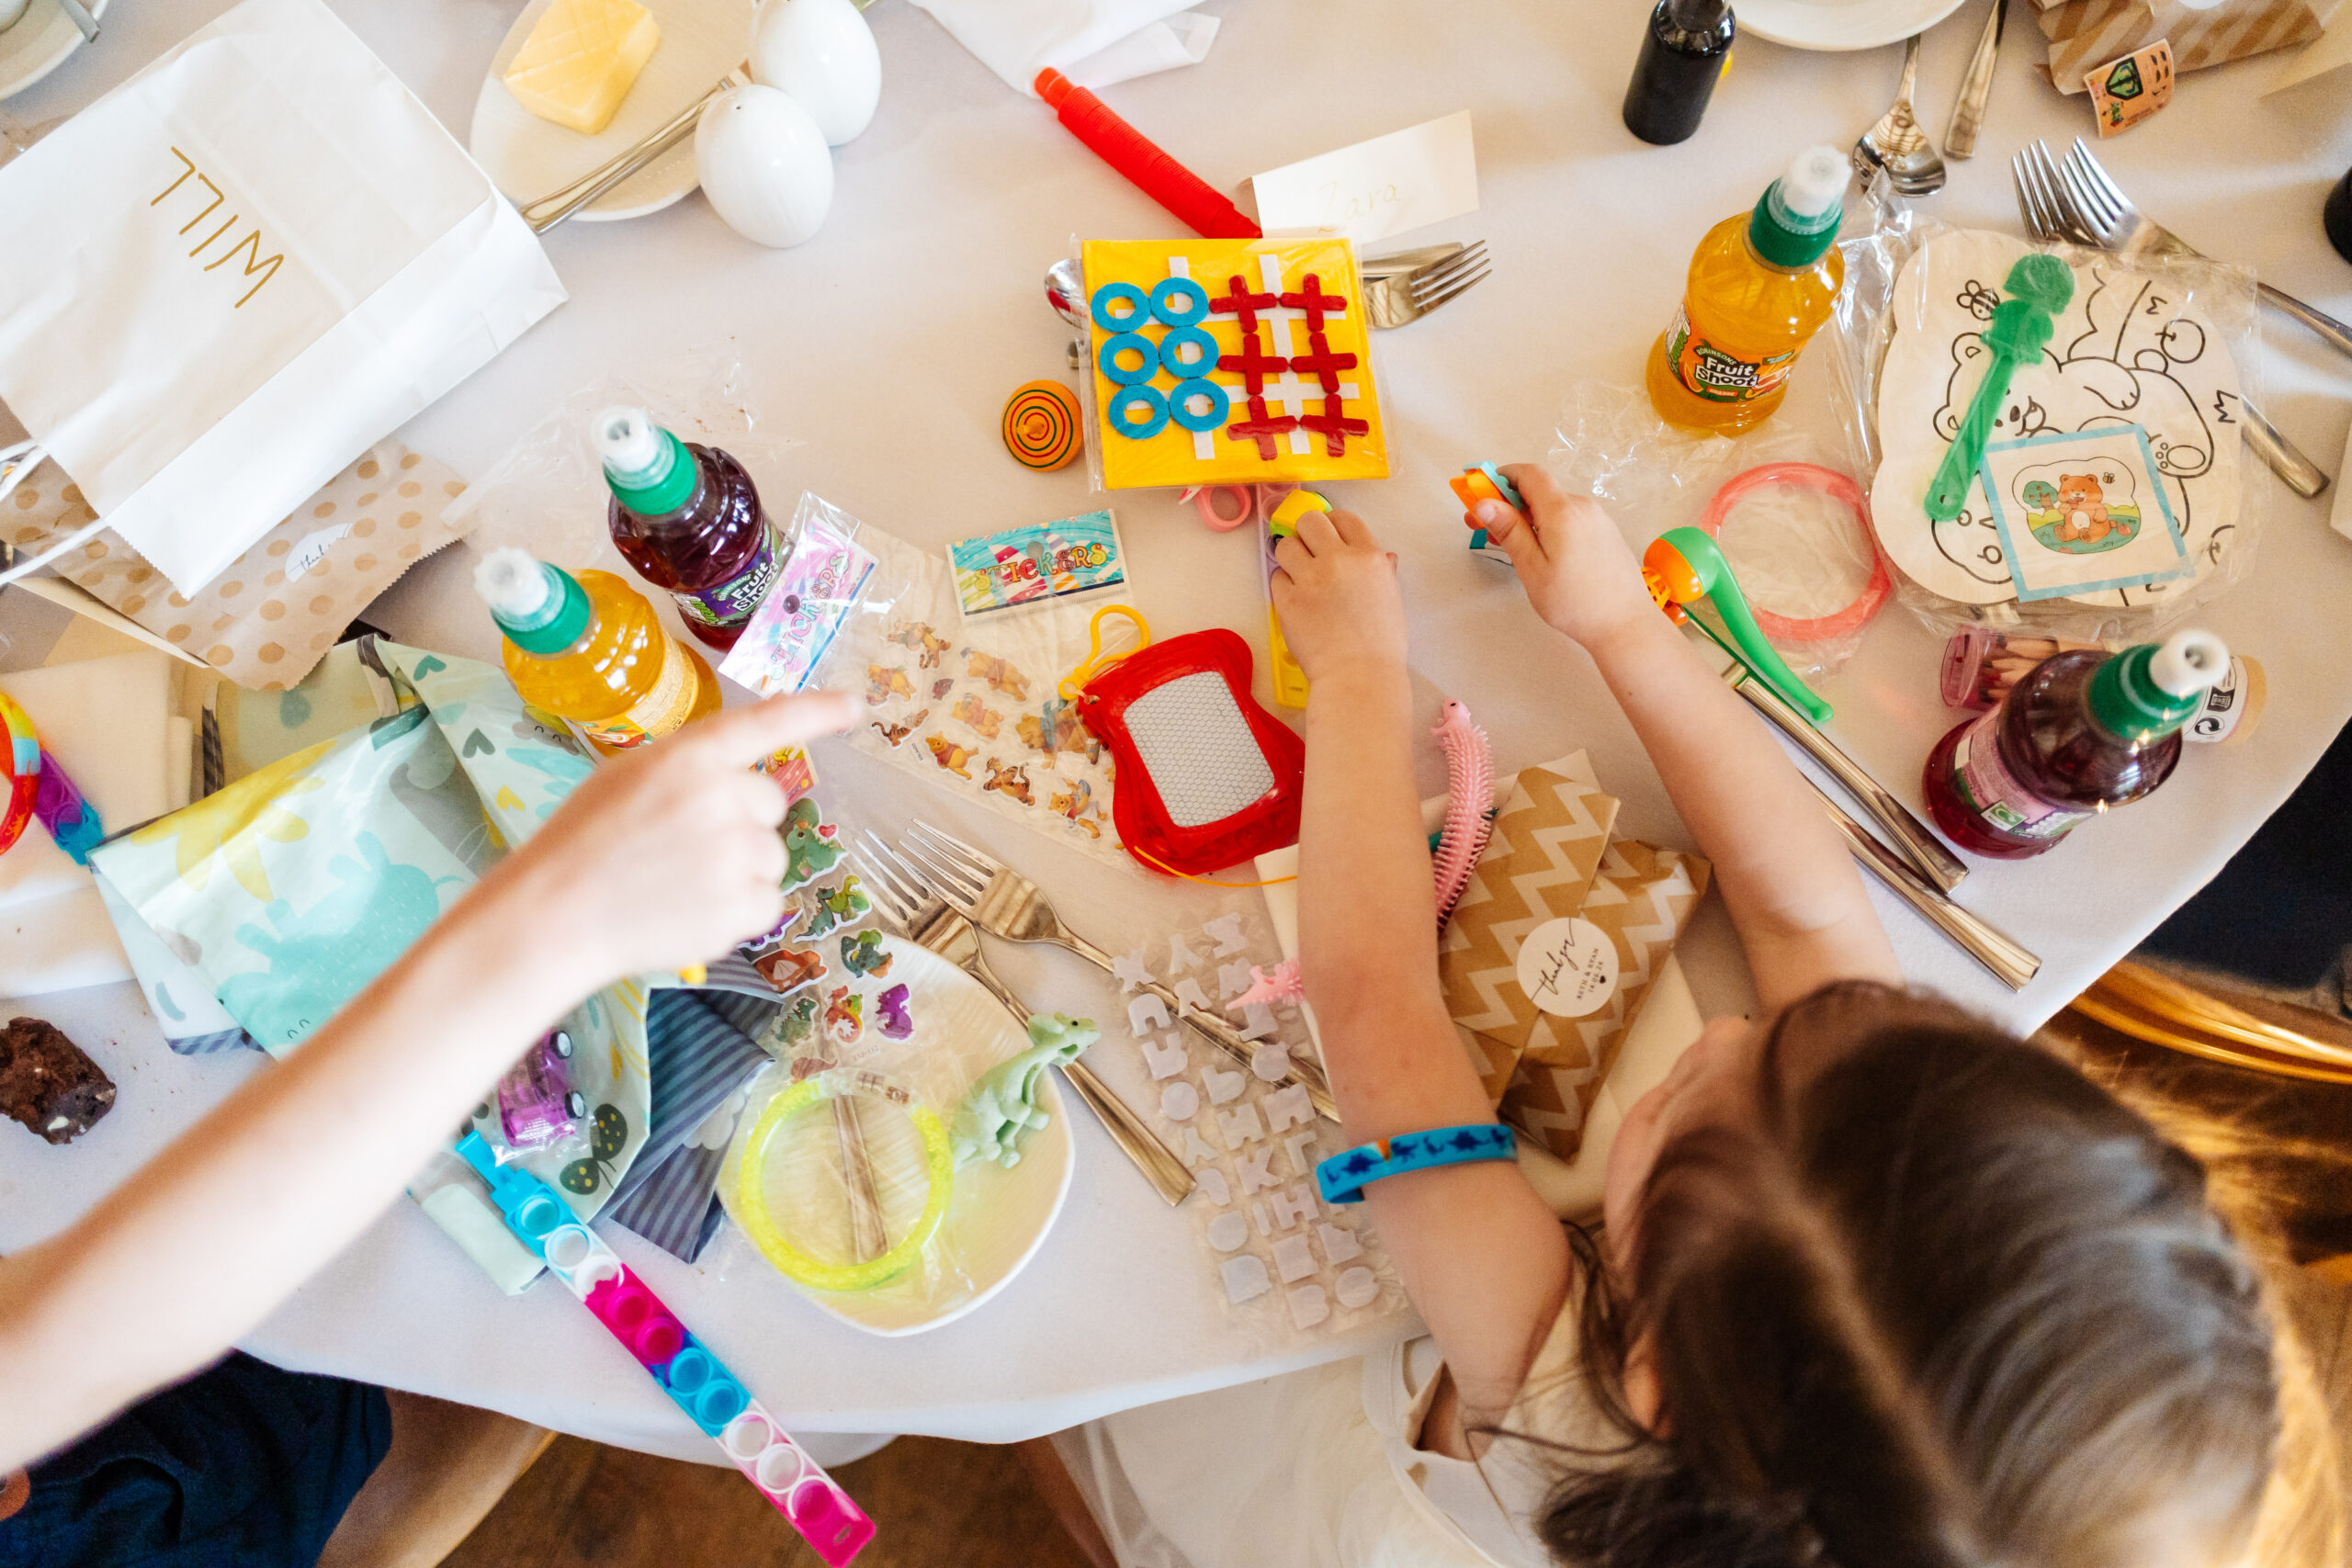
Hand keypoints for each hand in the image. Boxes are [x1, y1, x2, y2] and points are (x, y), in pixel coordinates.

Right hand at [465, 691, 858, 988]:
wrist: (556, 914)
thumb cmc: (584, 841)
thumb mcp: (630, 778)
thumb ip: (693, 771)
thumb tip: (745, 789)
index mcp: (689, 756)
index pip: (767, 722)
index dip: (815, 712)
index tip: (854, 706)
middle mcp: (721, 797)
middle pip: (770, 802)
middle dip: (742, 820)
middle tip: (684, 845)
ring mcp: (735, 854)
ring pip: (772, 855)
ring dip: (740, 869)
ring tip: (678, 883)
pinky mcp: (742, 907)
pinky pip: (768, 901)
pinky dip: (738, 910)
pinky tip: (691, 911)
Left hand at [1268, 505, 1405, 683]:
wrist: (1359, 677)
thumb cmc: (1381, 646)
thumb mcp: (1392, 600)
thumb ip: (1384, 573)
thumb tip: (1385, 557)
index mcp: (1369, 557)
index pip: (1344, 518)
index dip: (1332, 523)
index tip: (1327, 534)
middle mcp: (1339, 560)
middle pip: (1309, 521)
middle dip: (1306, 533)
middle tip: (1308, 552)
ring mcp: (1311, 579)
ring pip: (1286, 545)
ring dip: (1290, 558)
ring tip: (1298, 577)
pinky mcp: (1288, 600)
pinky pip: (1276, 578)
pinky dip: (1283, 586)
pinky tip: (1296, 601)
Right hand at [1472, 465, 1657, 651]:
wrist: (1626, 624)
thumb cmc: (1574, 602)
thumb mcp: (1532, 568)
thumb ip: (1509, 531)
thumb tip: (1484, 502)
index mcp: (1562, 511)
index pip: (1529, 474)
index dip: (1501, 477)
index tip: (1480, 494)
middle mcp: (1583, 507)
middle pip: (1541, 491)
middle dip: (1509, 503)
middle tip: (1483, 527)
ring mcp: (1598, 520)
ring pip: (1555, 508)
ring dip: (1528, 518)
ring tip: (1511, 546)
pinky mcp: (1605, 534)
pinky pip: (1570, 520)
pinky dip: (1549, 527)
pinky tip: (1541, 553)